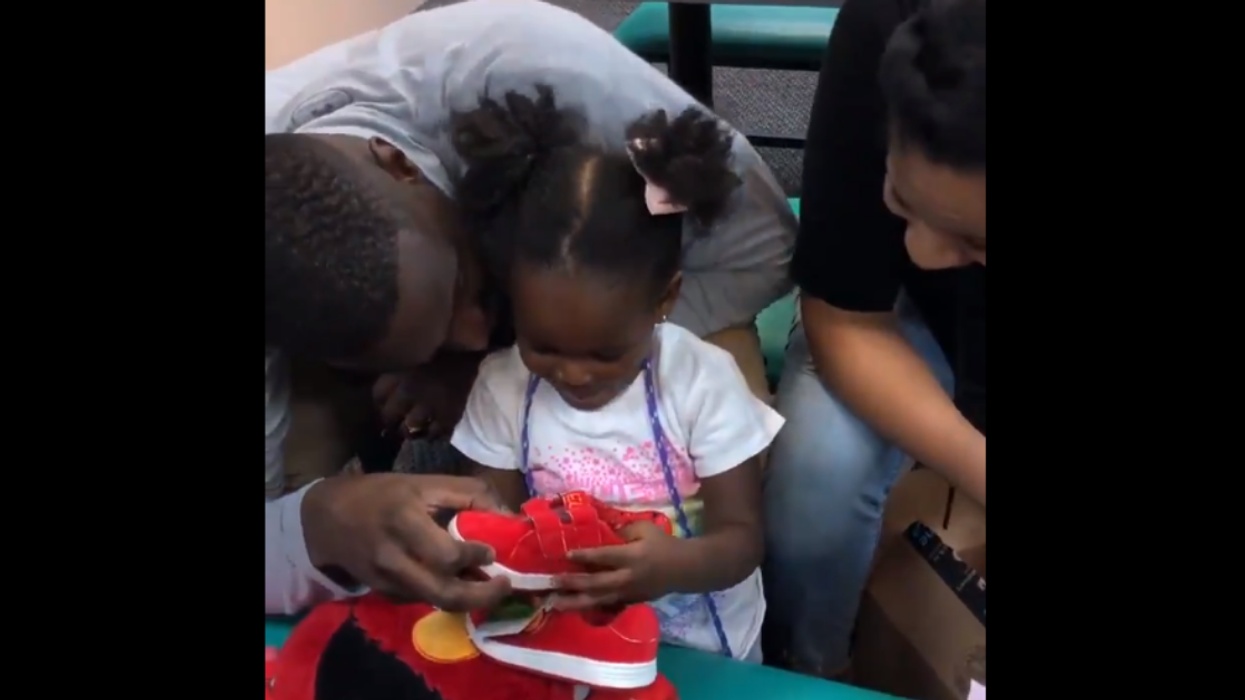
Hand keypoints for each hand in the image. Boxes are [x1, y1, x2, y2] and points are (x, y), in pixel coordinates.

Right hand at [301, 473, 511, 610]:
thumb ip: (467, 494)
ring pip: (434, 601)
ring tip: (488, 587)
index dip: (475, 557)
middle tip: (505, 586)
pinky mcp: (382, 593)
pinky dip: (444, 595)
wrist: (327, 518)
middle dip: (481, 597)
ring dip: (467, 599)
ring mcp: (385, 581)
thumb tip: (507, 514)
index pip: (446, 555)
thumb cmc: (382, 495)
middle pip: (443, 593)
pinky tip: (459, 583)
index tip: (492, 552)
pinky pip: (420, 600)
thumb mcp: (424, 483)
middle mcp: (393, 557)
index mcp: (404, 521)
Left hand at [372, 354, 481, 438]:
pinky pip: (434, 434)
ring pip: (409, 428)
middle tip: (394, 424)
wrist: (484, 359)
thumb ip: (411, 360)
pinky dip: (432, 436)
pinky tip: (433, 435)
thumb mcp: (428, 349)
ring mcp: (428, 406)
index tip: (384, 404)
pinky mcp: (447, 418)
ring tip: (412, 434)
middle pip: (389, 415)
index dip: (380, 401)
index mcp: (402, 369)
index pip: (378, 393)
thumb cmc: (456, 349)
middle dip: (390, 421)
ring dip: (409, 432)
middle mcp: (409, 389)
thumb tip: (398, 370)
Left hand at [552, 521, 682, 609]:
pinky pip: (604, 606)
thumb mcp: (645, 529)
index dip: (585, 555)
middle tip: (552, 583)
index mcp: (632, 557)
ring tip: (554, 604)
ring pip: (597, 600)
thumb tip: (600, 531)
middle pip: (596, 583)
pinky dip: (587, 607)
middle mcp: (627, 577)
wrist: (683, 570)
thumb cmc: (663, 544)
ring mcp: (627, 593)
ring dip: (575, 602)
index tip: (566, 554)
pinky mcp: (628, 602)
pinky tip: (571, 608)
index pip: (605, 556)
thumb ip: (622, 530)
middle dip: (573, 583)